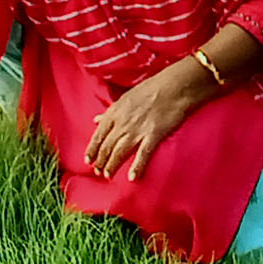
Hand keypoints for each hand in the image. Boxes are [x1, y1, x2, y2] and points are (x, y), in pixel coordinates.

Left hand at [85, 65, 202, 181]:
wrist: (174, 86)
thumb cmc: (151, 88)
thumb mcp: (125, 97)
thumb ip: (110, 111)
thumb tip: (96, 119)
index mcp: (115, 111)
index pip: (98, 135)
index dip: (92, 149)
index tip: (88, 160)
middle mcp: (123, 122)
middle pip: (107, 146)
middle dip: (100, 161)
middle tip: (97, 172)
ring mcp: (138, 129)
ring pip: (120, 152)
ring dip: (112, 165)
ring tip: (108, 176)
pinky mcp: (154, 135)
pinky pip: (143, 154)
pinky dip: (137, 167)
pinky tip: (132, 177)